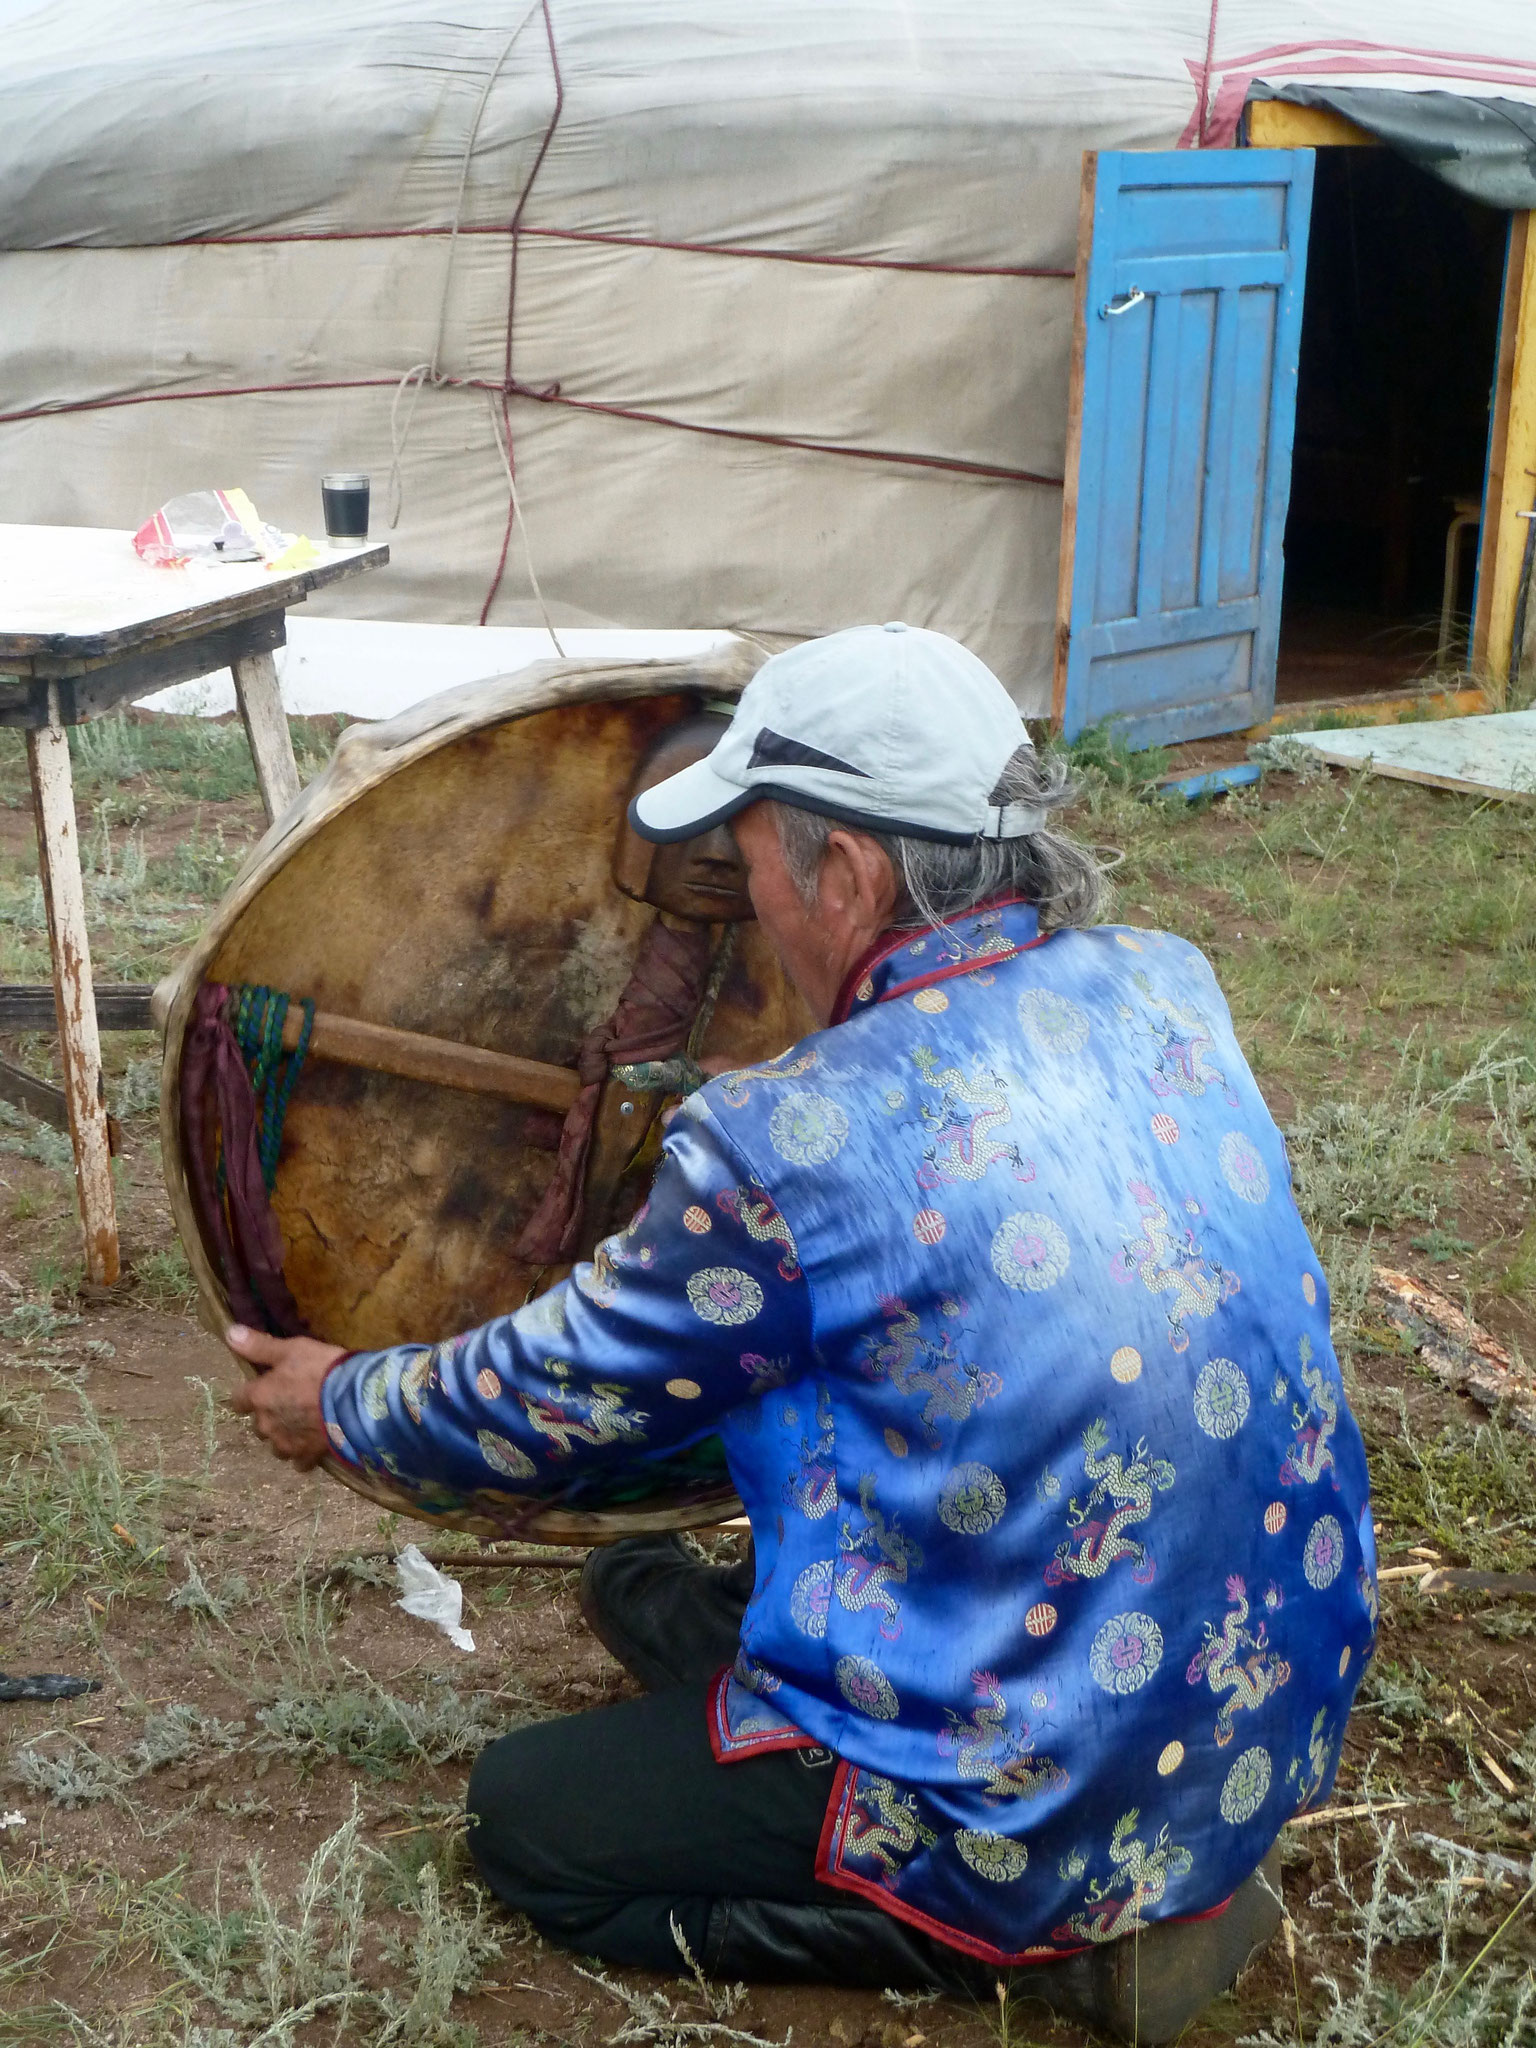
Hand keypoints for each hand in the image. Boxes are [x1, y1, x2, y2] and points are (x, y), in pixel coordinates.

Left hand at [225, 1325, 346, 1469]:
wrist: (355, 1400)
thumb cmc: (322, 1369)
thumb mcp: (292, 1349)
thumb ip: (259, 1346)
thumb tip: (229, 1333)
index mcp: (259, 1397)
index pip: (238, 1401)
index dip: (249, 1394)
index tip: (262, 1388)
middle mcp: (266, 1424)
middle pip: (258, 1425)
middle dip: (270, 1416)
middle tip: (291, 1403)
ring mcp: (286, 1443)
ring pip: (276, 1445)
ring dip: (285, 1436)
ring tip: (303, 1425)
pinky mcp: (306, 1456)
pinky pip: (298, 1462)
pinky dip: (304, 1454)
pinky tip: (315, 1443)